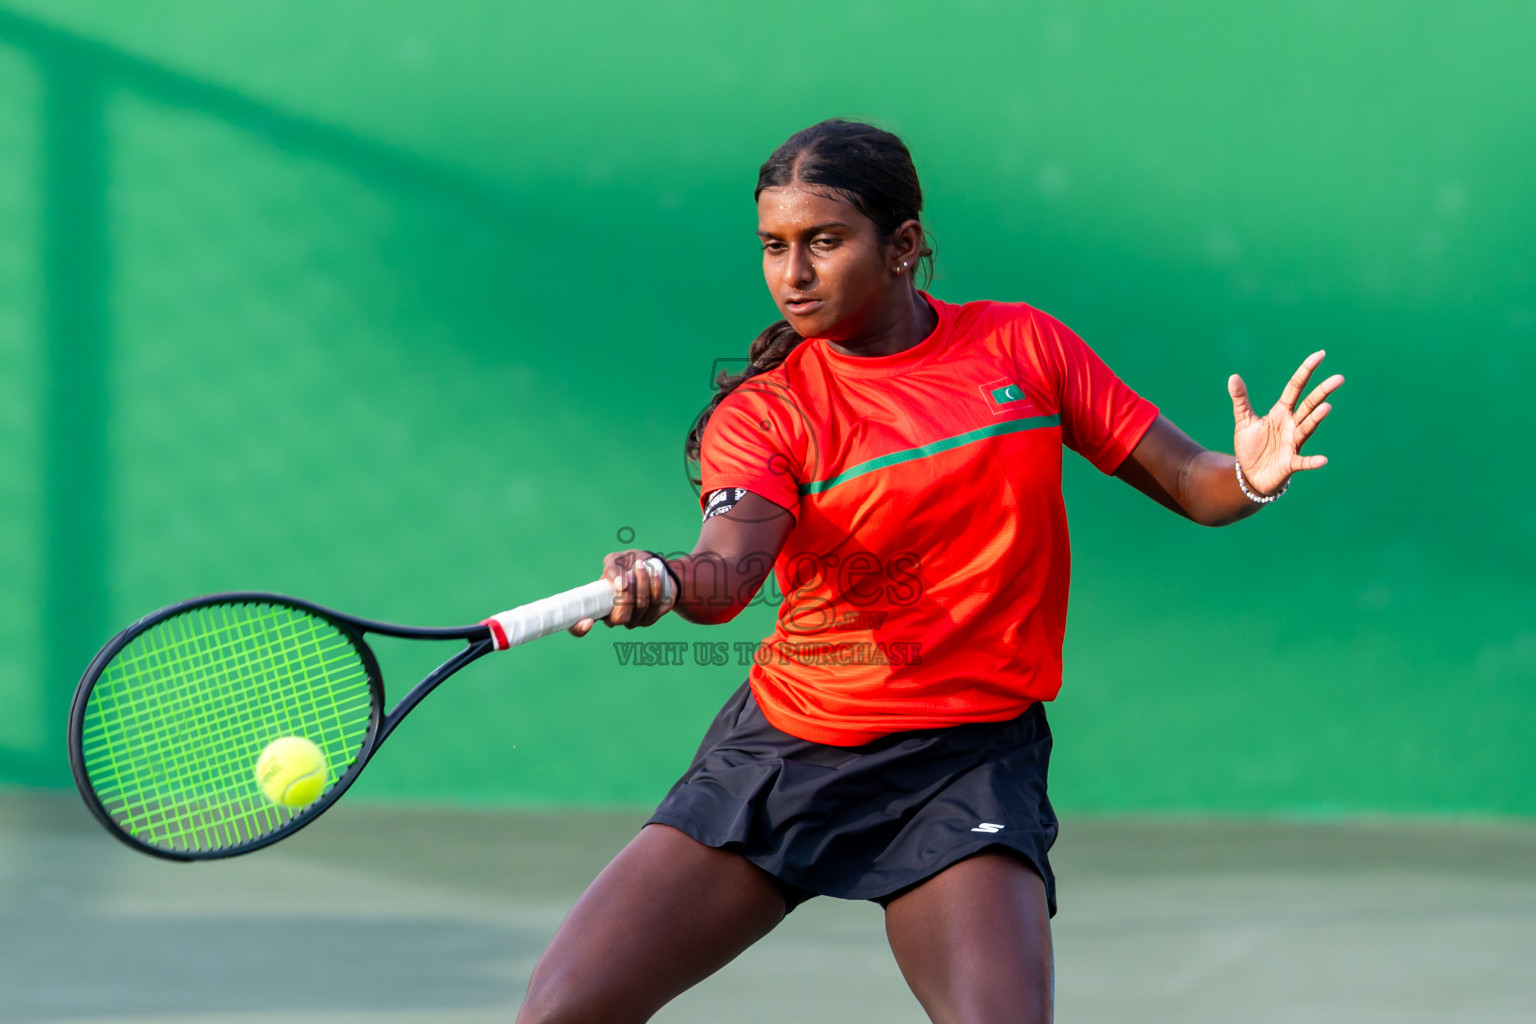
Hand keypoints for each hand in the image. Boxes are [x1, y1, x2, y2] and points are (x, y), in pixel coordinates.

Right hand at [568, 549, 675, 636]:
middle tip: (630, 574)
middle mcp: (613, 618)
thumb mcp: (615, 561)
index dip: (579, 629)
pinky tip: (654, 573)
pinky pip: (655, 605)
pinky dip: (655, 586)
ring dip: (642, 584)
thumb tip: (620, 585)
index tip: (587, 621)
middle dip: (627, 594)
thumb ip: (612, 569)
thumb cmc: (627, 564)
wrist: (652, 566)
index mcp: (596, 606)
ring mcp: (633, 621)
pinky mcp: (650, 617)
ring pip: (639, 607)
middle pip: (620, 617)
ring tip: (641, 566)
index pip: (578, 629)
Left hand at [1229, 350, 1343, 495]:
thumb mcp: (1243, 420)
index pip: (1296, 387)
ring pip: (1306, 428)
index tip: (1320, 354)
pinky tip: (1323, 460)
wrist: (1250, 474)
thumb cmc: (1251, 446)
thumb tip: (1233, 376)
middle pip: (1308, 405)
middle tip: (1339, 378)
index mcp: (1281, 412)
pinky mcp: (1290, 463)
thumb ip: (1240, 400)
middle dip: (1322, 392)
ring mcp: (1293, 443)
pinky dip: (1312, 461)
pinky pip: (1302, 461)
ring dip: (1315, 419)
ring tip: (1326, 408)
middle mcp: (1291, 425)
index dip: (1306, 371)